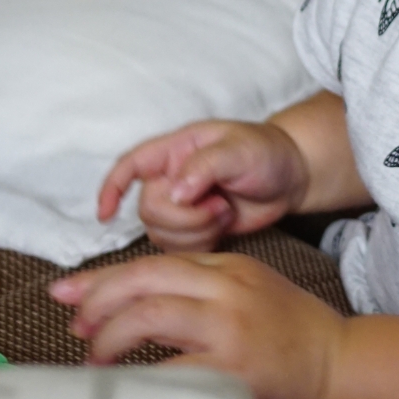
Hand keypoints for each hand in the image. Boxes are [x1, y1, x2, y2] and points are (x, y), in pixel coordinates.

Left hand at [51, 252, 345, 398]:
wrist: (343, 368)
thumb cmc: (292, 338)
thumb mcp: (249, 294)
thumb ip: (200, 292)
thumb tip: (132, 309)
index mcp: (229, 269)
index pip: (153, 263)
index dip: (103, 279)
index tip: (65, 293)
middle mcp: (227, 289)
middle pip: (144, 280)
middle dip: (98, 302)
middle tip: (76, 329)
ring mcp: (232, 327)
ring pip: (149, 315)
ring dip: (110, 339)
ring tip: (96, 361)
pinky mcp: (236, 367)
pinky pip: (172, 370)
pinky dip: (140, 380)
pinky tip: (127, 391)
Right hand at [98, 119, 310, 250]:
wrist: (293, 176)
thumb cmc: (266, 151)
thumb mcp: (240, 149)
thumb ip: (205, 166)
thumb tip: (175, 192)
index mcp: (175, 150)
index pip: (130, 165)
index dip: (111, 188)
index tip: (106, 213)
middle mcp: (171, 177)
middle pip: (148, 209)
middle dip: (184, 216)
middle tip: (219, 204)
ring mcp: (182, 206)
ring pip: (160, 233)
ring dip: (195, 230)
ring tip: (225, 212)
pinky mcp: (195, 229)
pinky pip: (179, 248)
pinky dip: (200, 243)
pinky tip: (223, 227)